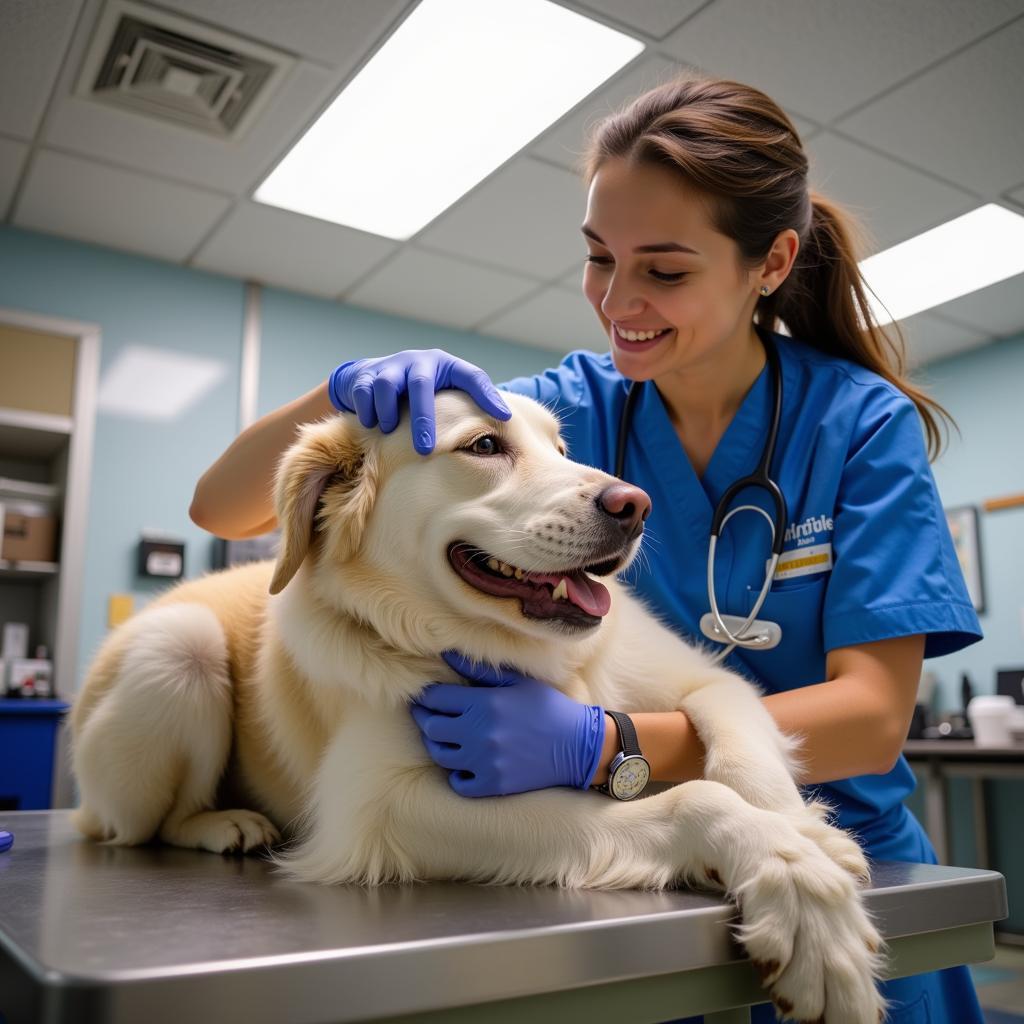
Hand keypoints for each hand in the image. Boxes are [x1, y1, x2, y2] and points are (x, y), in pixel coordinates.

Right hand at [328, 349, 510, 454]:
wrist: (370, 376)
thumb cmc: (418, 392)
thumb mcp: (443, 394)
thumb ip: (468, 405)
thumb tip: (504, 424)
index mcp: (445, 366)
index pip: (471, 376)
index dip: (487, 395)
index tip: (504, 417)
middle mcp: (418, 362)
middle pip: (421, 384)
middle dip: (422, 420)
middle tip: (426, 450)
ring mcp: (390, 366)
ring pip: (386, 386)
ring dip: (388, 413)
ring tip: (391, 431)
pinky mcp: (364, 374)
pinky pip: (363, 392)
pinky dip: (367, 411)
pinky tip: (372, 424)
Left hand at [409, 650, 605, 797]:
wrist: (578, 744)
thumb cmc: (548, 706)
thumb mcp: (516, 681)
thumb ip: (478, 670)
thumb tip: (446, 653)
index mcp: (484, 703)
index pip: (436, 698)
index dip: (426, 695)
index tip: (426, 695)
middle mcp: (480, 732)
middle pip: (432, 727)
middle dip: (425, 718)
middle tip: (427, 714)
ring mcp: (485, 761)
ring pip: (440, 754)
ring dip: (436, 744)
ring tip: (442, 736)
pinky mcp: (493, 784)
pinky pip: (458, 782)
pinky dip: (456, 773)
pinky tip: (463, 762)